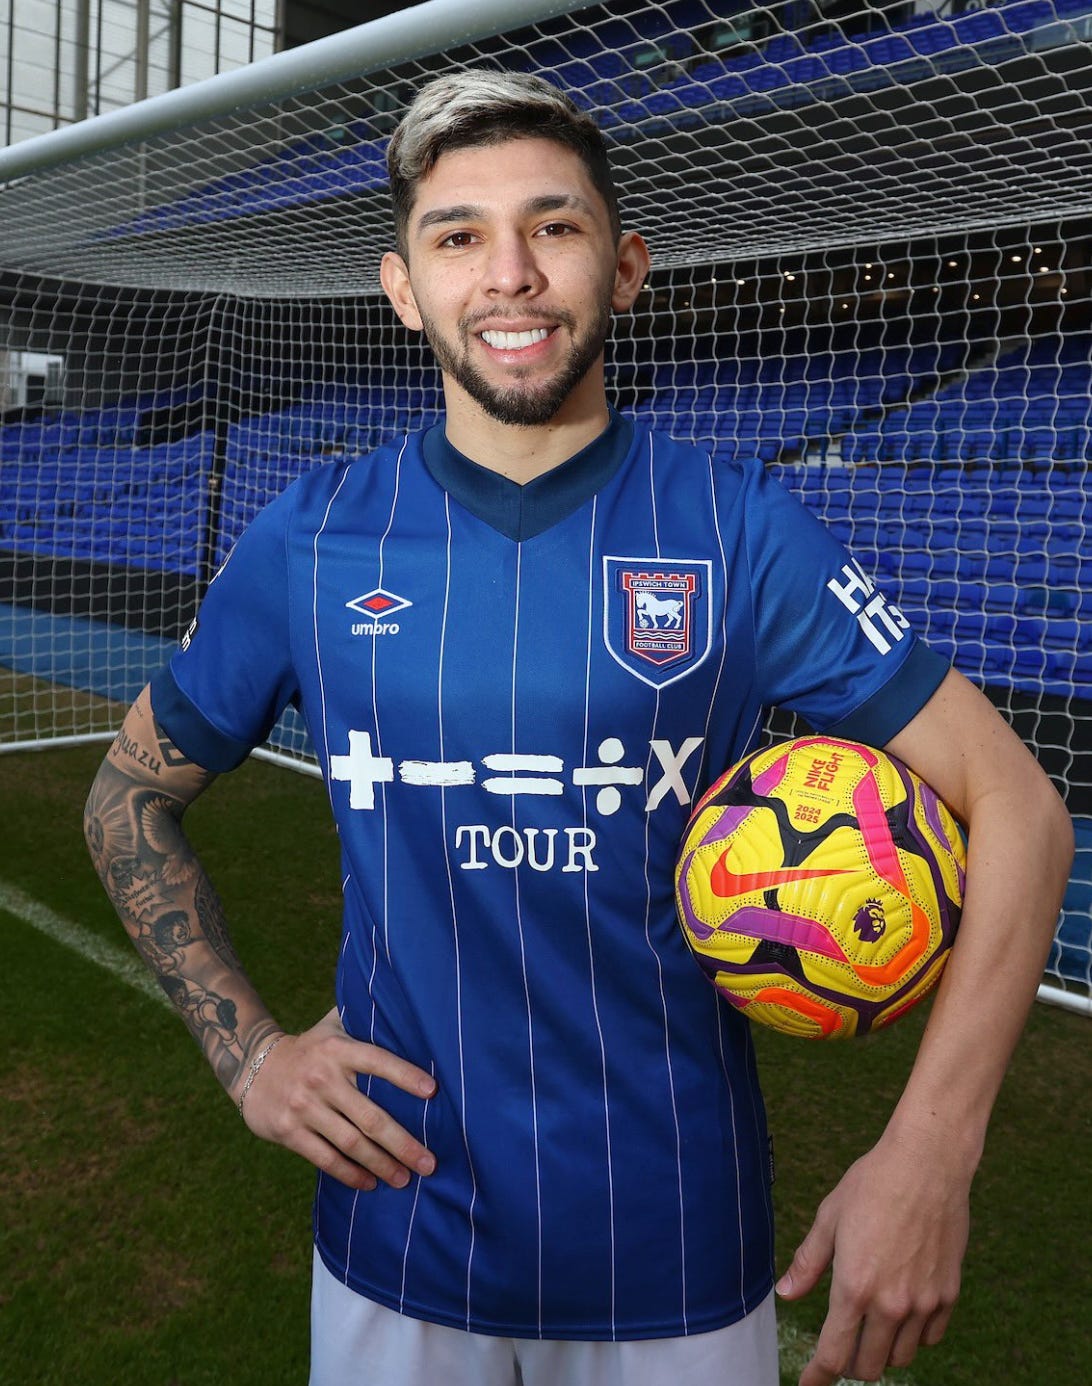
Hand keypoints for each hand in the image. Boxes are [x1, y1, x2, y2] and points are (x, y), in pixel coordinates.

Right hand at [239, 1007, 437, 1191]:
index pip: (378, 1061)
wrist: (253, 1066)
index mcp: (339, 1049)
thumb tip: (403, 1010)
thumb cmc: (309, 1048)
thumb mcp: (331, 1027)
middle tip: (429, 1163)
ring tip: (404, 1179)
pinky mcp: (290, 1131)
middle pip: (370, 1116)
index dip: (405, 1075)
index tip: (433, 1091)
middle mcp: (323, 1078)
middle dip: (403, 1143)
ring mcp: (305, 1107)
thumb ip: (361, 1020)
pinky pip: (325, 1158)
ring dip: (381, 1164)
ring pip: (351, 1143)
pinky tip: (369, 1183)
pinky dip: (350, 1174)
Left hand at [776, 1132, 969, 1383]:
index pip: (833, 1353)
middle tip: (839, 1347)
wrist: (927, 1164)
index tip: (809, 1384)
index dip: (818, 1376)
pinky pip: (930, 1338)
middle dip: (849, 1365)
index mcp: (854, 1287)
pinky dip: (913, 1336)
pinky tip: (901, 1314)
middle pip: (868, 1366)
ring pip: (901, 1357)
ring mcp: (923, 1302)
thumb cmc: (872, 1184)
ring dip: (882, 1351)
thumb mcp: (829, 1218)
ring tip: (869, 1326)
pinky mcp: (948, 1294)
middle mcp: (890, 1304)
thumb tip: (786, 1293)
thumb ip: (808, 1262)